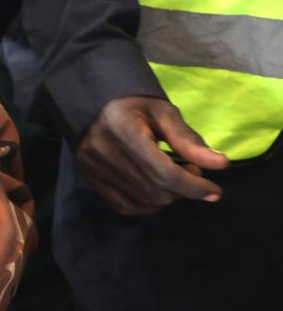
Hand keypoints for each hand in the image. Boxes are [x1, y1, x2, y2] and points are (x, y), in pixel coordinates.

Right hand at [74, 96, 227, 215]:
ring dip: (167, 196)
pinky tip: (156, 191)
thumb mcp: (164, 113)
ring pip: (143, 200)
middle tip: (193, 173)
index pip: (164, 173)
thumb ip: (189, 140)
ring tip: (174, 178)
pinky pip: (124, 206)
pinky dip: (146, 205)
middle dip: (183, 190)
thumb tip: (221, 164)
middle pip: (156, 190)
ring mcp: (94, 168)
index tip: (214, 191)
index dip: (194, 187)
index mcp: (124, 131)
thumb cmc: (134, 105)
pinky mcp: (89, 178)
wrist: (93, 104)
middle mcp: (105, 153)